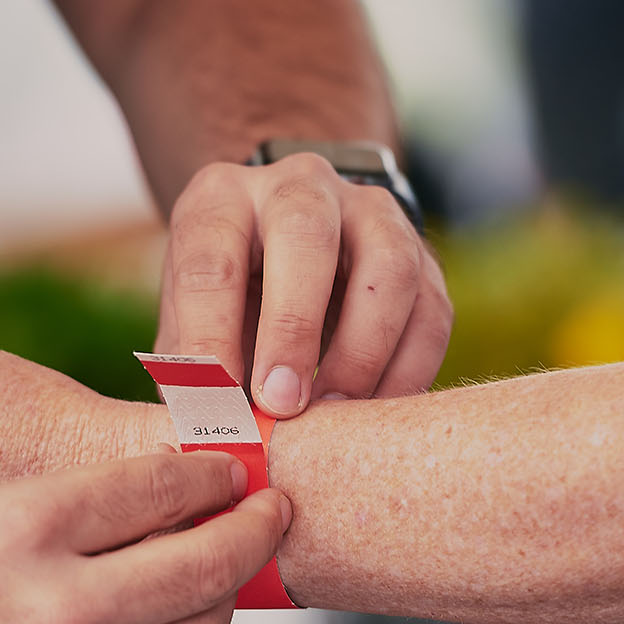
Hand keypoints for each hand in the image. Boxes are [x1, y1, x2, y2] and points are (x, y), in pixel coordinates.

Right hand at [0, 450, 290, 623]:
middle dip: (253, 533)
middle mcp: (54, 605)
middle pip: (203, 566)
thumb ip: (63, 508)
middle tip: (272, 513)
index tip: (234, 470)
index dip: (212, 475)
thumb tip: (163, 497)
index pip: (162, 488)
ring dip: (217, 602)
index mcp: (23, 524)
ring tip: (222, 575)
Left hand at [159, 152, 451, 415]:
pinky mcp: (422, 254)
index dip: (209, 337)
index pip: (210, 262)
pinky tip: (379, 412)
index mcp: (223, 200)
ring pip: (387, 267)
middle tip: (280, 404)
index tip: (216, 405)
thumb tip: (209, 437)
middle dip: (292, 328)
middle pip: (305, 237)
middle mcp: (299, 186)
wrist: (287, 257)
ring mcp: (370, 211)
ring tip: (335, 415)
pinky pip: (431, 311)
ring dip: (362, 351)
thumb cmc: (228, 305)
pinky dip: (408, 370)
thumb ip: (197, 372)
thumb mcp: (192, 323)